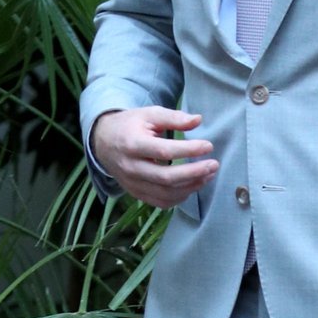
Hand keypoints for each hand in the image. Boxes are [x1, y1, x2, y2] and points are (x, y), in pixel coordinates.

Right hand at [91, 106, 216, 208]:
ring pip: (165, 194)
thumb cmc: (130, 125)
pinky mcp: (136, 193)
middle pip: (166, 178)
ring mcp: (132, 184)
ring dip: (191, 187)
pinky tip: (193, 186)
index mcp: (132, 144)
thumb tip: (198, 120)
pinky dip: (180, 198)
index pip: (164, 151)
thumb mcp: (149, 114)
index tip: (208, 146)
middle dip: (194, 173)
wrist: (103, 142)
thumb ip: (173, 117)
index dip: (189, 150)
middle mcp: (131, 167)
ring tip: (208, 175)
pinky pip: (160, 203)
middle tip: (214, 165)